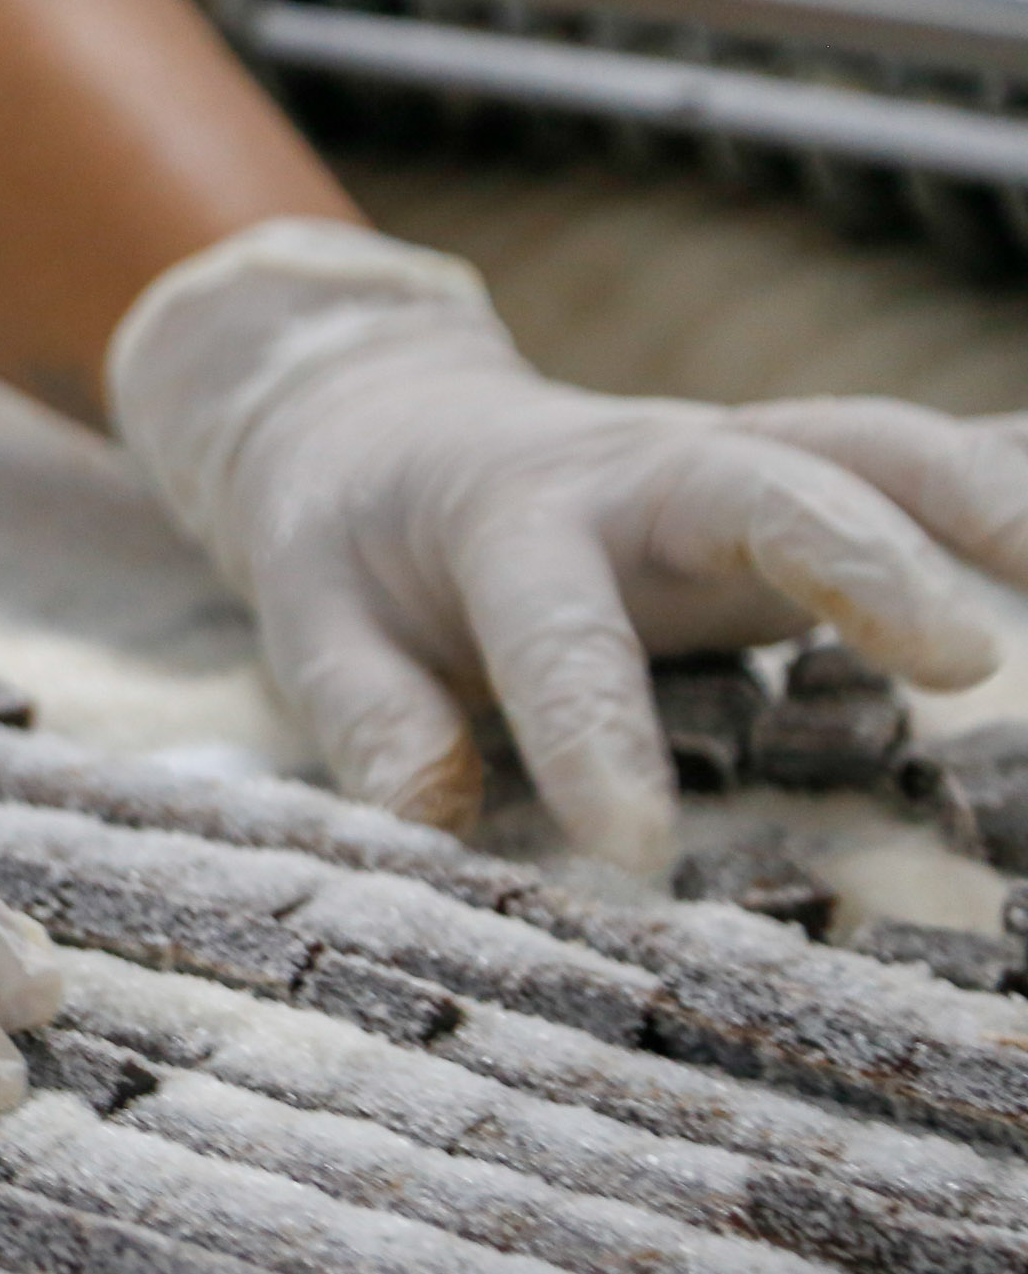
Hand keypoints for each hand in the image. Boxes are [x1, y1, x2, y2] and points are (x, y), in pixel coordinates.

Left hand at [109, 220, 1023, 871]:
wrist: (387, 425)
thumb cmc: (353, 549)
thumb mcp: (315, 625)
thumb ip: (372, 717)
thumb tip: (424, 823)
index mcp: (506, 519)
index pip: (556, 628)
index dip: (596, 733)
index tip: (639, 849)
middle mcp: (638, 474)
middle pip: (763, 487)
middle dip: (865, 560)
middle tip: (963, 660)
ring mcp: (730, 460)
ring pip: (873, 449)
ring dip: (985, 496)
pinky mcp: (794, 469)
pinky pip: (920, 458)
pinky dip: (1011, 472)